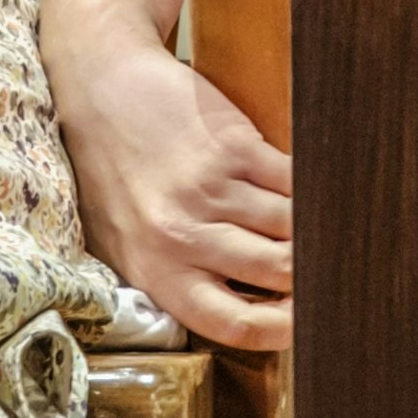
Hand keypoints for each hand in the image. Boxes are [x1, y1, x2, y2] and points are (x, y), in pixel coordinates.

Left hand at [57, 53, 291, 354]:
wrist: (100, 87)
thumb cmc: (108, 172)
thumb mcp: (120, 242)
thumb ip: (171, 281)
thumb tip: (239, 314)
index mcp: (154, 271)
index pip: (235, 323)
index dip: (282, 330)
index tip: (301, 320)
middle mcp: (182, 236)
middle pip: (278, 272)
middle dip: (306, 272)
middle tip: (318, 266)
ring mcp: (210, 188)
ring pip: (292, 226)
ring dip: (307, 227)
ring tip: (308, 225)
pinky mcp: (232, 145)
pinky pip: (292, 180)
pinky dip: (304, 187)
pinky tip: (299, 188)